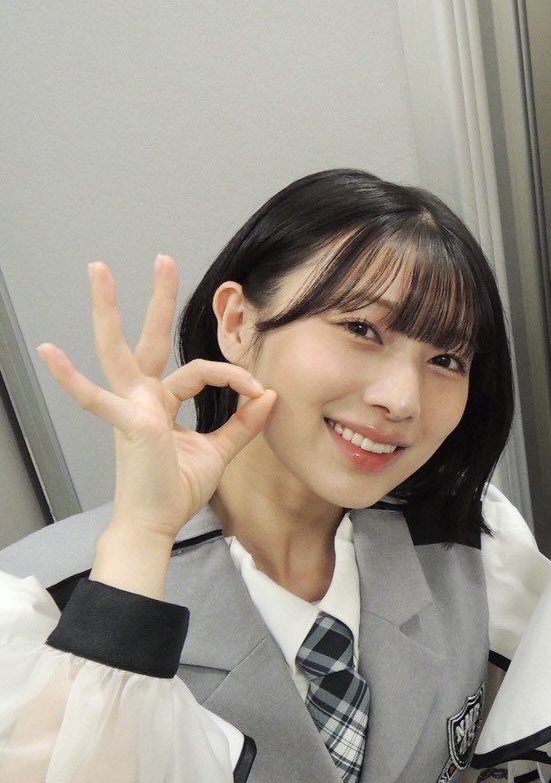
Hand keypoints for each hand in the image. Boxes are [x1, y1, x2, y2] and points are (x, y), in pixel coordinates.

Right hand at [38, 258, 274, 567]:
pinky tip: (49, 352)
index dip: (236, 377)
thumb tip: (270, 395)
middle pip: (150, 339)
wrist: (156, 523)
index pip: (203, 371)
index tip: (260, 391)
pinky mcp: (126, 423)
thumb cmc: (175, 488)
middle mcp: (143, 397)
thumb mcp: (219, 451)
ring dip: (110, 310)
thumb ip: (243, 422)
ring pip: (118, 350)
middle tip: (164, 259)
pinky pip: (97, 397)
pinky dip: (72, 377)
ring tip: (99, 271)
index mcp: (163, 402)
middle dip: (158, 299)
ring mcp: (130, 406)